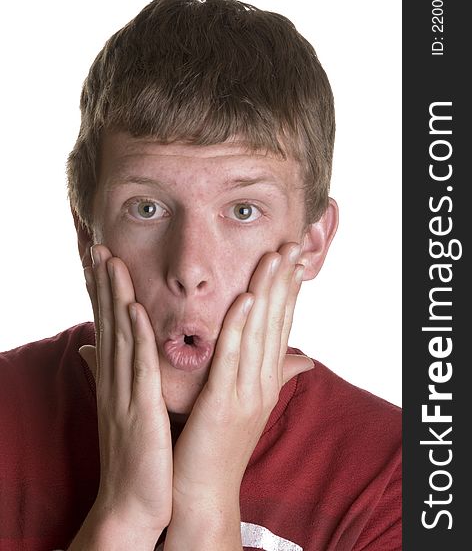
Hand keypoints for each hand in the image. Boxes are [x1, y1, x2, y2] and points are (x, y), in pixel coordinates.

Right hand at [77, 245, 171, 542]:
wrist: (134, 501)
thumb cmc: (136, 452)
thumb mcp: (123, 407)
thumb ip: (112, 374)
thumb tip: (92, 349)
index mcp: (117, 378)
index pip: (109, 326)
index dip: (104, 291)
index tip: (103, 257)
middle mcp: (115, 380)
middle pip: (109, 322)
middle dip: (104, 283)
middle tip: (100, 245)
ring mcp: (125, 394)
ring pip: (119, 336)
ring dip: (115, 297)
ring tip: (112, 262)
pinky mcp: (140, 411)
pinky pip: (138, 368)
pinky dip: (134, 338)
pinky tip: (133, 310)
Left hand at [166, 243, 312, 544]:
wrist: (203, 492)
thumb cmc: (220, 444)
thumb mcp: (251, 405)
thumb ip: (276, 375)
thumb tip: (306, 358)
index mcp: (266, 379)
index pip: (281, 325)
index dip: (289, 290)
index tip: (294, 259)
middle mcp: (263, 382)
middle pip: (276, 322)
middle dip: (284, 281)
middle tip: (292, 244)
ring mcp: (247, 393)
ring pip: (259, 332)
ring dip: (267, 292)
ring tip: (275, 257)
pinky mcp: (224, 404)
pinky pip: (233, 359)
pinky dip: (239, 327)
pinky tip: (245, 298)